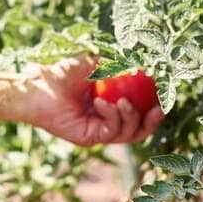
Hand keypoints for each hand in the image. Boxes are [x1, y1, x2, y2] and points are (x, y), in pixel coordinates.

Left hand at [19, 55, 164, 146]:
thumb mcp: (92, 62)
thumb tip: (142, 63)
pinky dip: (112, 117)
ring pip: (128, 133)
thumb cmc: (60, 72)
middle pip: (138, 128)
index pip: (139, 110)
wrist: (37, 86)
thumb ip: (115, 64)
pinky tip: (103, 103)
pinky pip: (110, 133)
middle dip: (152, 121)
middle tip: (159, 109)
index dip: (154, 107)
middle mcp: (106, 120)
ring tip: (122, 102)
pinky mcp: (88, 139)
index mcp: (110, 104)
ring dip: (130, 117)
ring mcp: (98, 131)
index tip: (165, 96)